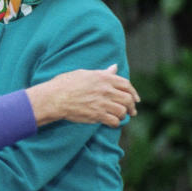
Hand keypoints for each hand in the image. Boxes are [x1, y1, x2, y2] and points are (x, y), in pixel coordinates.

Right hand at [25, 64, 140, 126]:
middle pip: (127, 99)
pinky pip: (114, 121)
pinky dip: (115, 123)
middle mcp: (105, 90)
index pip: (126, 85)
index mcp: (104, 77)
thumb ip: (103, 73)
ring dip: (123, 115)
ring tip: (119, 116)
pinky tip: (112, 122)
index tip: (136, 99)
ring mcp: (102, 103)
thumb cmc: (66, 83)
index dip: (133, 93)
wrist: (55, 97)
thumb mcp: (86, 73)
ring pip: (122, 111)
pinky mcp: (97, 115)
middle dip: (131, 106)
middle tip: (131, 111)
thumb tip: (115, 67)